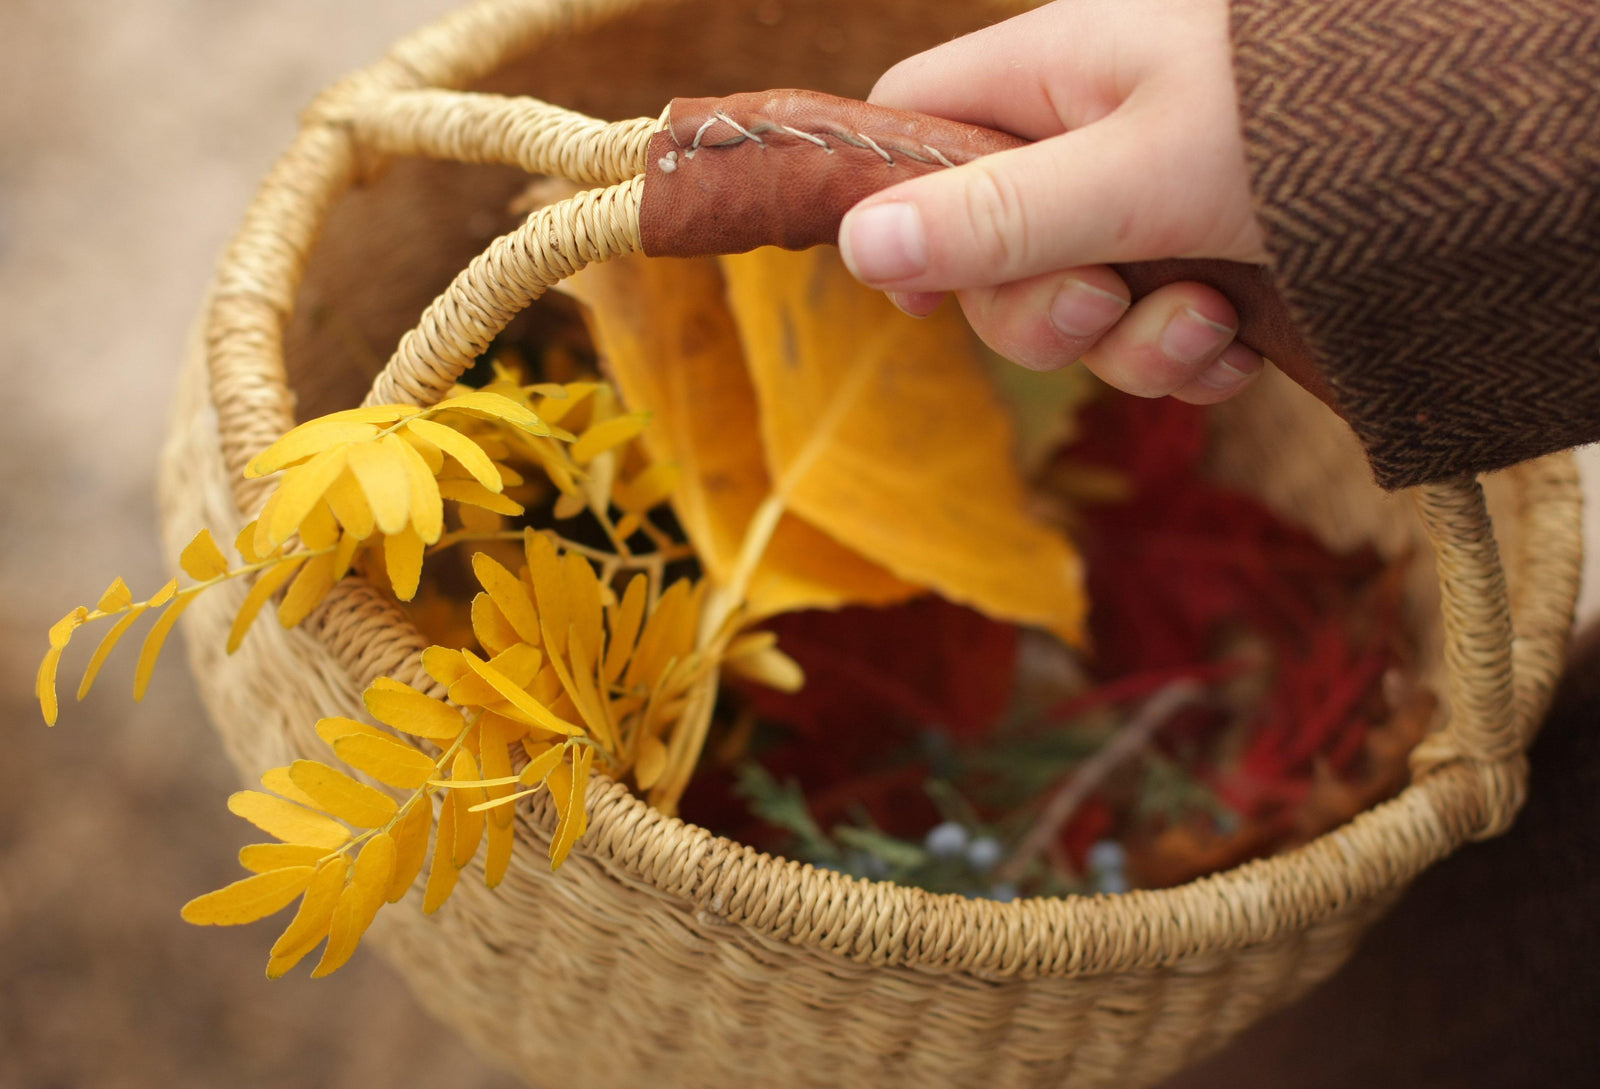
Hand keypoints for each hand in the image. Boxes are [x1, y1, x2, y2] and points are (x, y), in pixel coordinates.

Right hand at [840, 0, 1268, 403]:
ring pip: (1072, 310)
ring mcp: (1146, 207)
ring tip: (1208, 326)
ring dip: (1129, 347)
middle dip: (1041, 308)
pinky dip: (1184, 360)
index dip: (892, 207)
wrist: (1492, 151)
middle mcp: (1086, 139)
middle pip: (984, 249)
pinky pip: (1149, 336)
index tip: (918, 290)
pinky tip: (1239, 351)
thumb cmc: (1308, 122)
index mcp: (1050, 75)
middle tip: (1109, 300)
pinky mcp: (1204, 261)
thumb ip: (1000, 214)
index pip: (908, 121)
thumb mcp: (1143, 171)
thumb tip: (859, 246)